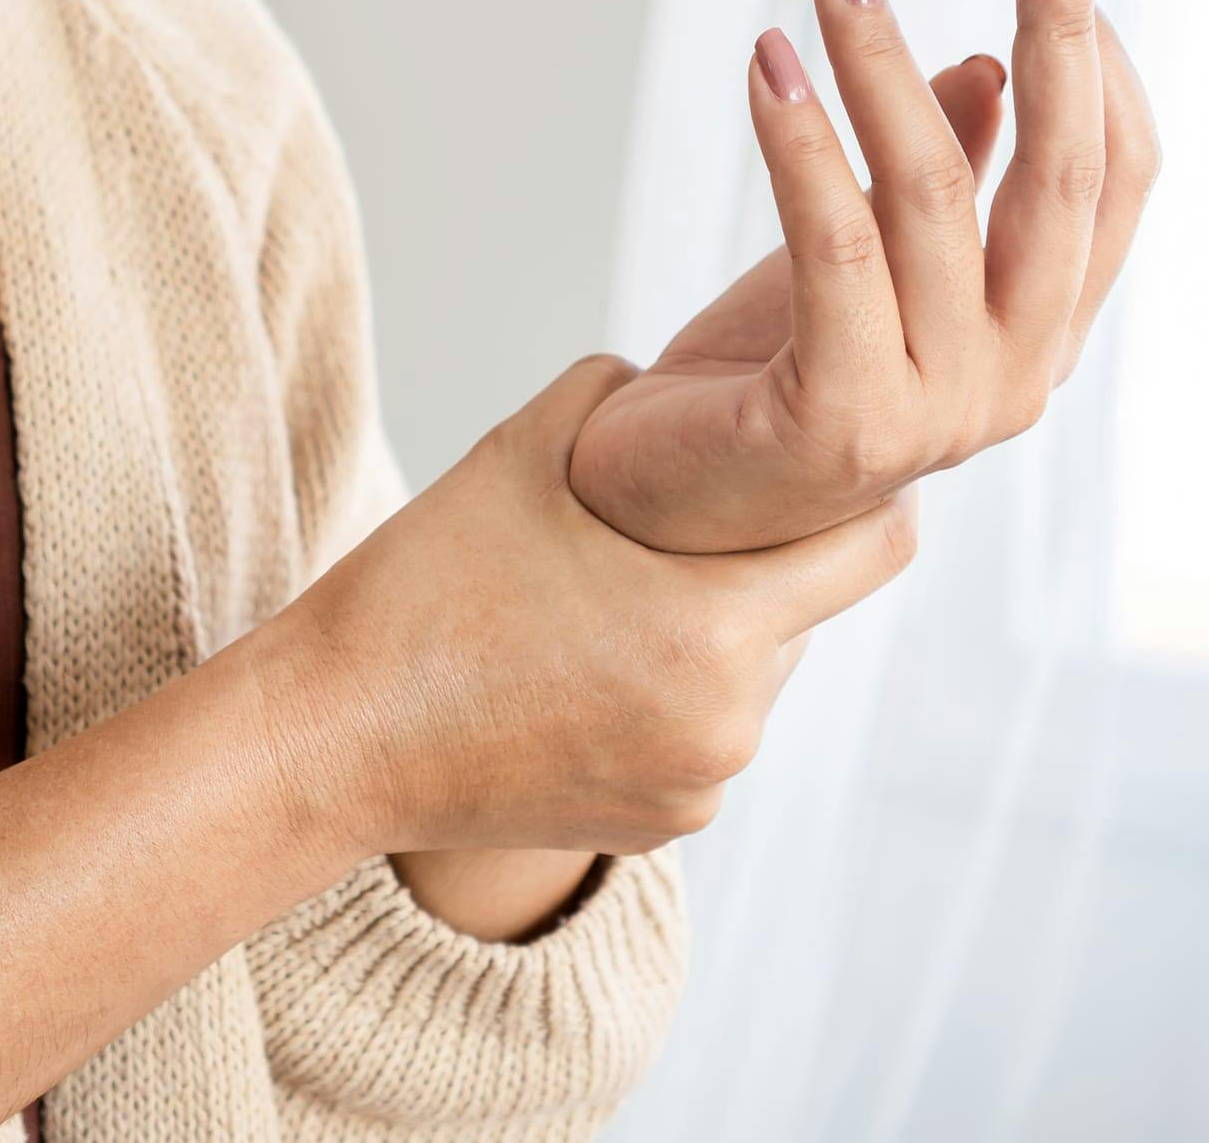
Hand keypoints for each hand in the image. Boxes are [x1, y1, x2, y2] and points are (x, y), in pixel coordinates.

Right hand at [267, 355, 917, 857]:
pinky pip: (707, 739)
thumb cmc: (423, 587)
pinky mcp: (664, 827)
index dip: (866, 493)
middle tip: (692, 525)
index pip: (877, 546)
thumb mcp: (522, 448)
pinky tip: (593, 669)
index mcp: (713, 625)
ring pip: (757, 678)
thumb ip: (625, 393)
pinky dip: (675, 700)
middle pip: (809, 612)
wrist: (332, 739)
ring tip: (621, 601)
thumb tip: (684, 381)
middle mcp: (730, 721)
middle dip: (767, 564)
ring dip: (717, 634)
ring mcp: (700, 786)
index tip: (832, 463)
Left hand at [569, 0, 1160, 552]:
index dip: (1102, 60)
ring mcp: (939, 412)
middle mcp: (1015, 380)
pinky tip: (769, 61)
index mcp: (1038, 337)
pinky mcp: (845, 420)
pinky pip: (835, 245)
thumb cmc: (772, 376)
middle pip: (1061, 183)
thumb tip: (991, 67)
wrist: (663, 508)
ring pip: (932, 195)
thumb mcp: (870, 261)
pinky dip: (801, 141)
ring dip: (879, 59)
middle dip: (1059, 34)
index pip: (1114, 183)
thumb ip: (947, 182)